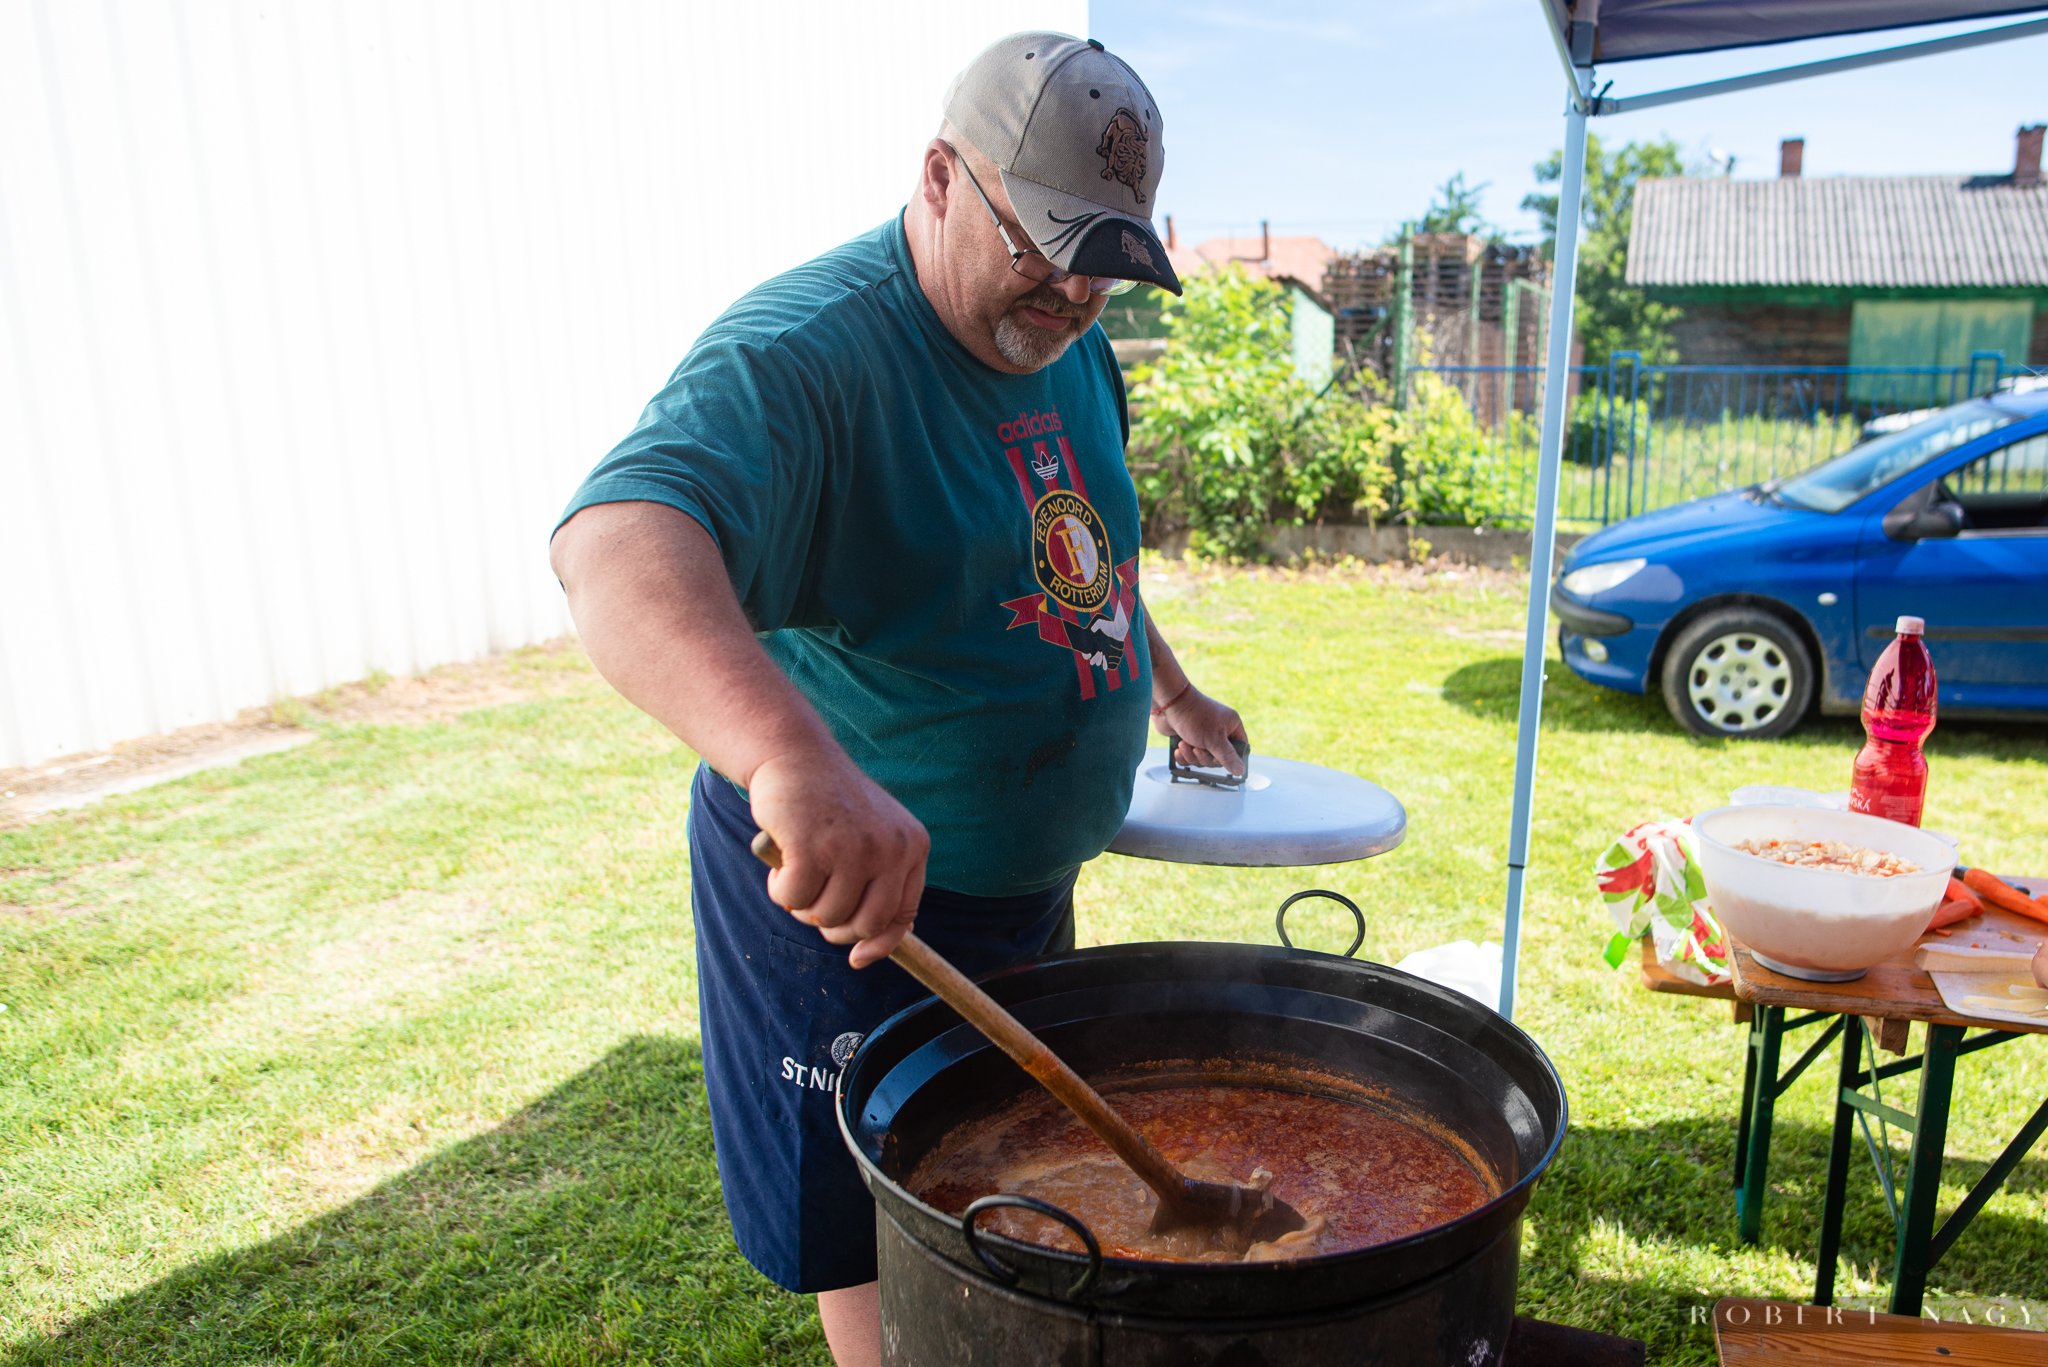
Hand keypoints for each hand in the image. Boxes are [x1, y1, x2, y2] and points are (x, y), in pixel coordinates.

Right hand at [746, 748, 929, 968]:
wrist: (794, 755)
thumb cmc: (829, 803)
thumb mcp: (871, 835)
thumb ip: (878, 882)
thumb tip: (870, 947)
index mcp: (912, 845)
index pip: (903, 914)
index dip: (880, 943)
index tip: (856, 957)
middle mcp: (890, 847)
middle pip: (864, 924)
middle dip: (833, 927)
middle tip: (812, 904)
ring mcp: (854, 847)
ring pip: (826, 915)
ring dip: (802, 905)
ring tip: (795, 873)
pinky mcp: (813, 846)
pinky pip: (794, 898)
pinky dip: (781, 890)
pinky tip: (779, 866)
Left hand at [1153, 684, 1247, 776]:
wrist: (1168, 704)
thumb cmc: (1194, 715)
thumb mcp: (1214, 739)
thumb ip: (1227, 756)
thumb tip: (1240, 770)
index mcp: (1231, 725)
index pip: (1239, 748)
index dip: (1231, 758)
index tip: (1220, 760)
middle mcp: (1219, 730)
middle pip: (1218, 758)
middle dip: (1205, 757)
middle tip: (1197, 749)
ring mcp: (1203, 735)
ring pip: (1202, 759)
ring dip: (1192, 755)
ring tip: (1184, 744)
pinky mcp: (1189, 739)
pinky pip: (1190, 757)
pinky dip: (1184, 755)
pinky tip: (1179, 748)